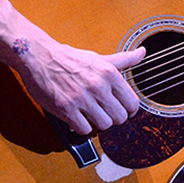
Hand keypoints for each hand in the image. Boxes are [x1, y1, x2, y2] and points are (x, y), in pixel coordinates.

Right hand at [16, 42, 145, 134]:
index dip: (130, 110)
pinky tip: (78, 119)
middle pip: (120, 117)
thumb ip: (123, 59)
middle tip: (106, 114)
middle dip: (114, 118)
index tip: (123, 111)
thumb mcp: (99, 57)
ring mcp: (82, 98)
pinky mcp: (66, 109)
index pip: (132, 103)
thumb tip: (142, 53)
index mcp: (109, 73)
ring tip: (92, 116)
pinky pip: (84, 129)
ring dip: (98, 124)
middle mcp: (98, 85)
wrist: (40, 57)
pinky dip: (82, 127)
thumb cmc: (70, 58)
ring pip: (104, 125)